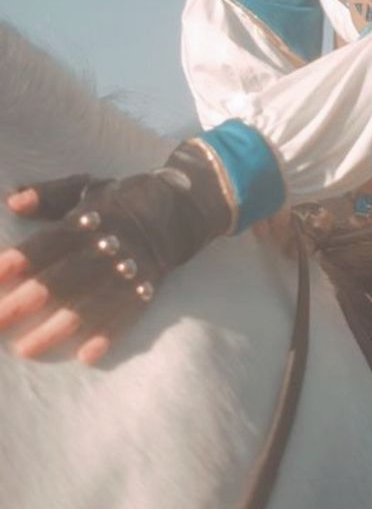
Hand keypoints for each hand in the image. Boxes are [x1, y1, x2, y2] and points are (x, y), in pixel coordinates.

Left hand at [0, 142, 234, 364]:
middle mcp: (111, 244)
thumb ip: (50, 194)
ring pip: (95, 299)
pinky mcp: (149, 286)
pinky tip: (87, 355)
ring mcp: (132, 268)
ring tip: (27, 349)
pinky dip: (110, 333)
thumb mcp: (89, 187)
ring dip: (61, 325)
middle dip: (33, 298)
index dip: (25, 257)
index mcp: (92, 217)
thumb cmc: (125, 199)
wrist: (184, 207)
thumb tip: (13, 202)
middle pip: (70, 273)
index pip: (53, 240)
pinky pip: (130, 313)